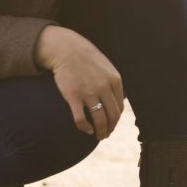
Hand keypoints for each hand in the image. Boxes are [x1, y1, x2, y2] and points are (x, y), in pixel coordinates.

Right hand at [34, 25, 124, 139]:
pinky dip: (85, 128)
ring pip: (99, 120)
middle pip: (112, 116)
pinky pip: (81, 118)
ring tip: (97, 136)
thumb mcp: (107, 68)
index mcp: (115, 81)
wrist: (67, 50)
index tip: (111, 126)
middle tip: (105, 135)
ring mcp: (89, 92)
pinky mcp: (73, 96)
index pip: (119, 108)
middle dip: (110, 129)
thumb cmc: (87, 59)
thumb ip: (113, 84)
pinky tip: (86, 131)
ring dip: (100, 132)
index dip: (116, 121)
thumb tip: (118, 101)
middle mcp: (104, 87)